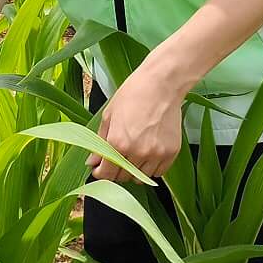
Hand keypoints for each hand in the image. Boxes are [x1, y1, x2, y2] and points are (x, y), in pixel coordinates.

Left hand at [91, 64, 184, 183]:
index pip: (106, 174)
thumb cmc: (133, 95)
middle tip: (118, 157)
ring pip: (141, 178)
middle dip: (117, 171)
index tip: (100, 169)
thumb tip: (92, 163)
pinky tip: (148, 153)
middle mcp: (137, 152)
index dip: (100, 173)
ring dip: (134, 171)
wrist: (161, 84)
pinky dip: (151, 168)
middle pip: (123, 177)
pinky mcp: (170, 152)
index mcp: (118, 143)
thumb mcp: (109, 116)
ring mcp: (155, 154)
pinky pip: (158, 172)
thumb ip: (99, 143)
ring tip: (134, 153)